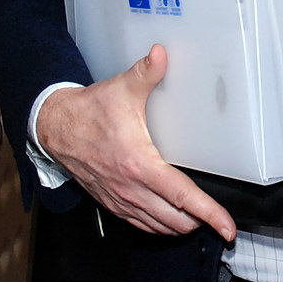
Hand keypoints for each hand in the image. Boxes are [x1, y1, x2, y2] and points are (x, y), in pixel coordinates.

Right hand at [39, 45, 236, 239]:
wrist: (55, 128)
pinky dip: (161, 225)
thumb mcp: (121, 89)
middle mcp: (131, 189)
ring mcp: (121, 200)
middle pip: (177, 220)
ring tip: (200, 217)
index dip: (209, 213)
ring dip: (182, 225)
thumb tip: (161, 53)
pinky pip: (142, 225)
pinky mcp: (112, 203)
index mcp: (140, 165)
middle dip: (201, 221)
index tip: (227, 227)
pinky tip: (171, 216)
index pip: (183, 197)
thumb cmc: (89, 111)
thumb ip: (145, 73)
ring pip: (160, 227)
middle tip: (219, 215)